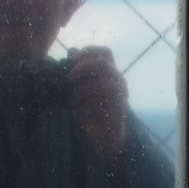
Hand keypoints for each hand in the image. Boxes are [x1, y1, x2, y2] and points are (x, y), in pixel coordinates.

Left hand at [67, 45, 128, 161]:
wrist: (103, 137)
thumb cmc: (90, 113)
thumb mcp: (78, 89)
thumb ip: (76, 71)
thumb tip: (71, 50)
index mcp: (109, 73)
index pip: (103, 52)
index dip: (87, 52)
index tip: (70, 60)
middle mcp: (117, 79)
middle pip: (103, 61)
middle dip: (82, 66)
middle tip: (68, 78)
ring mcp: (120, 90)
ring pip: (102, 78)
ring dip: (82, 87)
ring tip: (71, 100)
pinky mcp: (119, 103)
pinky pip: (102, 93)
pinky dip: (86, 99)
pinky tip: (77, 108)